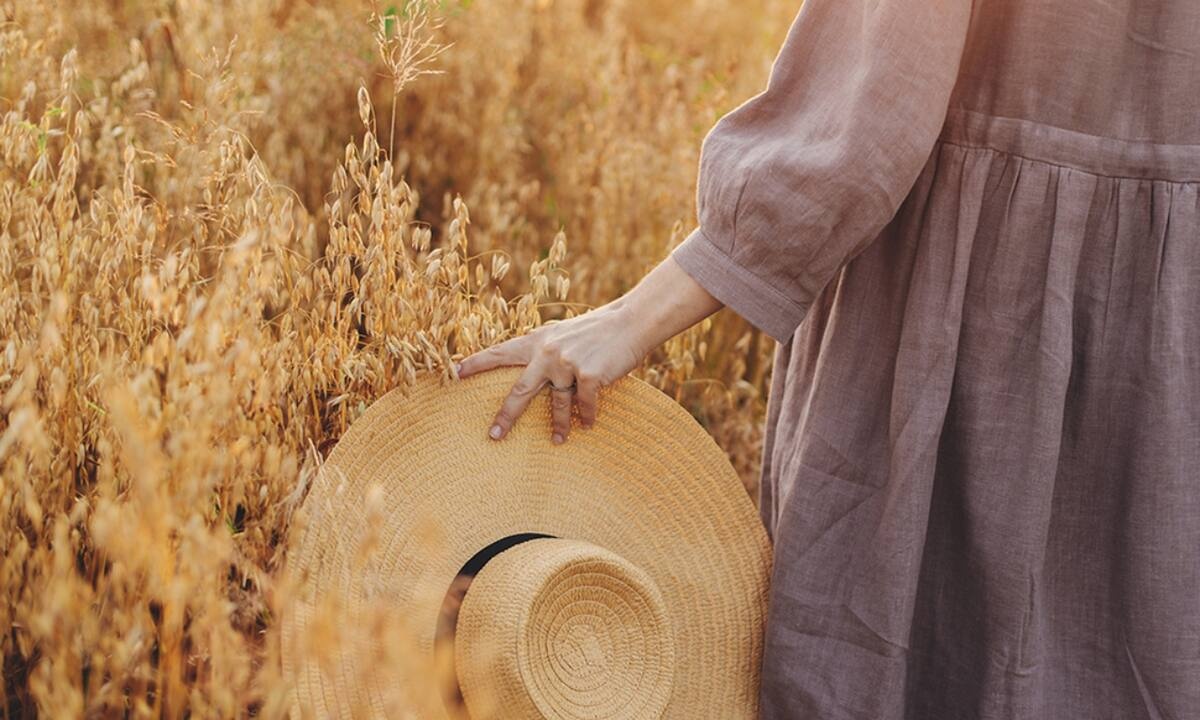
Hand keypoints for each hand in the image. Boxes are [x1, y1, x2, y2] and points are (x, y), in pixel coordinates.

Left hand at [455, 302, 646, 443]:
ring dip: (558, 426)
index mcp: (539, 340)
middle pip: (520, 390)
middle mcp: (548, 352)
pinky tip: (588, 425)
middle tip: (493, 435)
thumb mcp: (567, 333)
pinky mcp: (588, 375)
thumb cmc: (600, 330)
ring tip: (556, 441)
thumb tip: (536, 370)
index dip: (477, 362)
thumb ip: (549, 350)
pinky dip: (587, 416)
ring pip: (557, 404)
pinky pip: (584, 405)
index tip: (454, 372)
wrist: (632, 321)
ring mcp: (567, 364)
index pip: (501, 352)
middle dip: (506, 415)